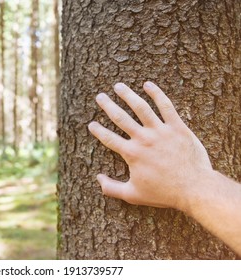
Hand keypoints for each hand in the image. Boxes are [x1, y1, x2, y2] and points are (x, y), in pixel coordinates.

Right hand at [88, 81, 212, 210]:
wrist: (194, 188)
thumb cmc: (163, 193)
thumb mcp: (133, 195)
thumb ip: (112, 188)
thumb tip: (98, 179)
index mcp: (132, 154)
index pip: (109, 138)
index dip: (97, 130)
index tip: (91, 124)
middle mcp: (143, 139)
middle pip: (121, 118)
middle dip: (108, 106)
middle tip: (99, 96)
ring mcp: (160, 131)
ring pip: (141, 107)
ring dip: (128, 95)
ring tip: (119, 86)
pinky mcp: (177, 127)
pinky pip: (166, 106)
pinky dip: (157, 94)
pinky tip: (148, 84)